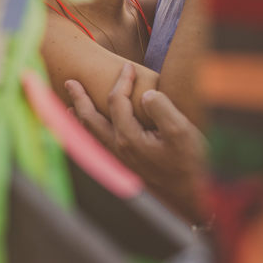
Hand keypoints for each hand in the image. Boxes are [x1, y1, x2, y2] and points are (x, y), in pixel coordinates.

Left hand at [66, 63, 206, 223]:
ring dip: (78, 117)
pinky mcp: (126, 167)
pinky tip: (91, 131)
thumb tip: (146, 94)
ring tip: (69, 106)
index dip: (122, 81)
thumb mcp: (181, 130)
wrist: (192, 196)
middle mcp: (118, 149)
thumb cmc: (190, 162)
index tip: (129, 66)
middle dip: (79, 98)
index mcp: (128, 138)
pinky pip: (98, 145)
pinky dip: (88, 133)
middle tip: (69, 82)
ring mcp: (120, 160)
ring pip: (90, 135)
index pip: (117, 101)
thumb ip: (161, 108)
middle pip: (89, 119)